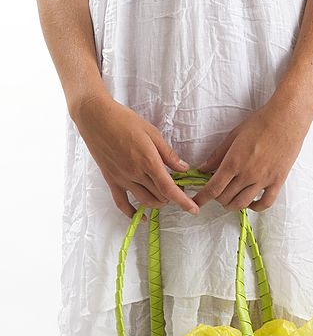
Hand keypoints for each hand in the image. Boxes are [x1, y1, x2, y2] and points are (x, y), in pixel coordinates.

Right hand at [73, 93, 199, 218]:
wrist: (95, 118)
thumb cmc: (125, 120)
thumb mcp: (152, 133)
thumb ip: (168, 154)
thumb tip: (184, 168)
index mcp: (148, 161)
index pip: (169, 188)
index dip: (183, 201)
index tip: (193, 209)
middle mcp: (135, 173)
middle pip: (160, 196)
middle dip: (173, 196)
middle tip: (179, 186)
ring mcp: (122, 178)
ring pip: (145, 201)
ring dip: (158, 202)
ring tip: (164, 196)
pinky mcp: (111, 180)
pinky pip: (122, 203)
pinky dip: (132, 213)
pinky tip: (142, 217)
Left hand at [193, 95, 312, 211]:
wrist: (287, 118)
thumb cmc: (260, 122)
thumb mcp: (233, 136)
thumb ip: (217, 155)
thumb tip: (203, 169)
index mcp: (233, 162)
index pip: (213, 188)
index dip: (202, 198)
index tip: (196, 202)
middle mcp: (247, 174)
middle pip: (225, 198)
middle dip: (216, 198)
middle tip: (216, 192)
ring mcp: (263, 180)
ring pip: (242, 203)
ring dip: (232, 205)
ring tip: (230, 200)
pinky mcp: (277, 181)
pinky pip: (266, 203)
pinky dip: (256, 207)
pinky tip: (251, 203)